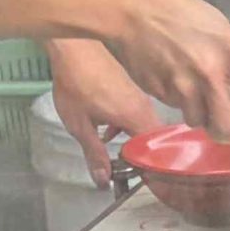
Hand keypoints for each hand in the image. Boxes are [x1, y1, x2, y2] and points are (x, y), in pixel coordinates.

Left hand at [45, 38, 160, 184]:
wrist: (73, 48)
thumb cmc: (75, 86)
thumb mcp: (80, 126)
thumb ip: (94, 154)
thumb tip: (103, 181)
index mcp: (136, 117)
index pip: (156, 150)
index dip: (151, 168)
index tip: (142, 182)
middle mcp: (144, 106)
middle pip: (154, 139)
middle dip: (144, 157)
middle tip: (130, 172)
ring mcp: (139, 95)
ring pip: (147, 125)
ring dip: (135, 141)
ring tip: (118, 155)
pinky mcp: (132, 87)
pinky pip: (139, 113)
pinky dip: (129, 126)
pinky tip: (108, 129)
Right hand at [94, 0, 229, 158]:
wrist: (131, 8)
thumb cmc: (176, 11)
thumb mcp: (216, 28)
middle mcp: (211, 73)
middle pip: (226, 127)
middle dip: (223, 129)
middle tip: (217, 119)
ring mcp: (183, 86)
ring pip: (197, 121)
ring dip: (195, 112)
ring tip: (185, 82)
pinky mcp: (160, 93)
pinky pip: (174, 108)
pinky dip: (174, 100)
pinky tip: (168, 74)